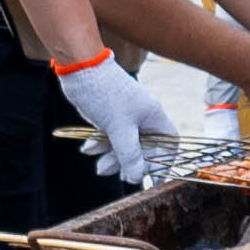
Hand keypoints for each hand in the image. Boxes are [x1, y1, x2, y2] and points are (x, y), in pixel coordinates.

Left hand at [54, 50, 183, 183]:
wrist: (81, 69)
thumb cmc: (104, 95)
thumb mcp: (118, 129)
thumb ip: (129, 154)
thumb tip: (136, 177)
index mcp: (153, 115)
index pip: (168, 143)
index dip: (163, 162)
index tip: (154, 179)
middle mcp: (142, 116)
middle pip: (144, 148)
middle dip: (130, 163)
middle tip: (119, 175)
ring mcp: (126, 116)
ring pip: (124, 144)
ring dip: (112, 157)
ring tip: (99, 167)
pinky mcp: (110, 116)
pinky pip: (110, 137)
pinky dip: (101, 145)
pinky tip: (88, 149)